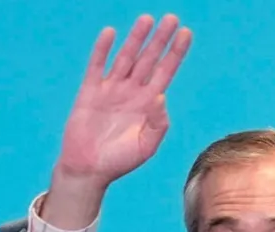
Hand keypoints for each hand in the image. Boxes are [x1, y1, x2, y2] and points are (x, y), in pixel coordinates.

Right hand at [40, 13, 191, 227]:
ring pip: (126, 58)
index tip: (186, 33)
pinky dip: (102, 50)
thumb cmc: (118, 162)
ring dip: (136, 38)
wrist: (88, 170)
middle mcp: (131, 92)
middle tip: (172, 18)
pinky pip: (97, 66)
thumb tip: (160, 96)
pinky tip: (110, 33)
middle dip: (160, 39)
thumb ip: (158, 124)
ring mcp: (110, 90)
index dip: (175, 53)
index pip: (165, 71)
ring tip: (146, 19)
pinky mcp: (89, 92)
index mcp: (147, 104)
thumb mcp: (146, 147)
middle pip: (148, 59)